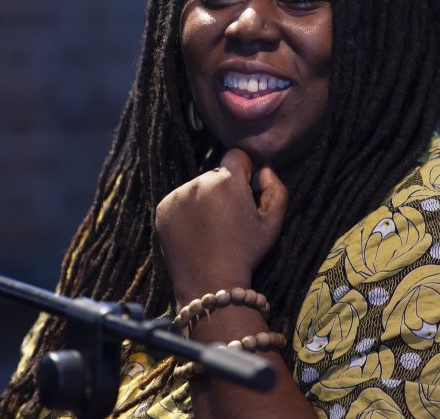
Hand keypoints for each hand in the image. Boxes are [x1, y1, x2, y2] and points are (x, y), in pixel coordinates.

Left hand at [155, 149, 287, 304]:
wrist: (210, 284)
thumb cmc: (245, 253)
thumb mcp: (272, 224)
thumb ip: (276, 189)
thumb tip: (263, 170)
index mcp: (227, 181)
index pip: (237, 156)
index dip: (245, 173)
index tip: (246, 194)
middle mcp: (199, 182)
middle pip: (217, 173)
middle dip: (225, 189)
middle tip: (230, 219)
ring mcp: (178, 195)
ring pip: (198, 187)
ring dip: (205, 199)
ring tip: (212, 229)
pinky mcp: (163, 209)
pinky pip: (180, 200)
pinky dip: (188, 211)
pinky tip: (196, 232)